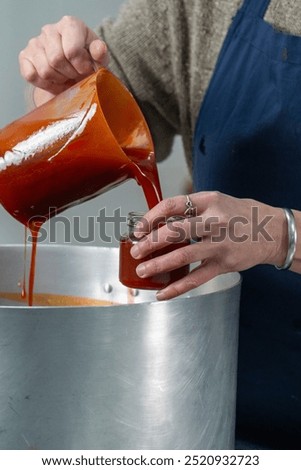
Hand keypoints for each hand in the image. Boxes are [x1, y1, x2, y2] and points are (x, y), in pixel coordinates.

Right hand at [19, 16, 108, 105]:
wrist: (72, 72)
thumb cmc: (86, 63)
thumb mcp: (98, 59)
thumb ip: (100, 54)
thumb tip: (98, 49)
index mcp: (70, 25)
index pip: (72, 50)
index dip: (81, 66)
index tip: (86, 70)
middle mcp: (50, 30)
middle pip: (56, 60)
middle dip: (69, 74)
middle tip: (75, 75)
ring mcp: (35, 42)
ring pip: (44, 70)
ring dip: (58, 80)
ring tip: (65, 77)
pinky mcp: (25, 57)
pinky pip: (31, 75)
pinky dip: (44, 84)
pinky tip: (54, 81)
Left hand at [130, 191, 286, 299]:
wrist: (273, 231)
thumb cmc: (240, 215)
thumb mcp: (217, 201)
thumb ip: (191, 209)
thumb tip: (158, 221)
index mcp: (209, 201)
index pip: (172, 205)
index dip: (151, 216)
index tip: (139, 228)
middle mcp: (214, 221)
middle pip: (175, 231)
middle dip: (150, 242)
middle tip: (135, 250)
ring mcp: (220, 244)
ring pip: (183, 255)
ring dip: (159, 264)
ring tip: (143, 270)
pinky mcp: (224, 264)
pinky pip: (196, 278)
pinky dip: (177, 288)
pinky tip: (163, 293)